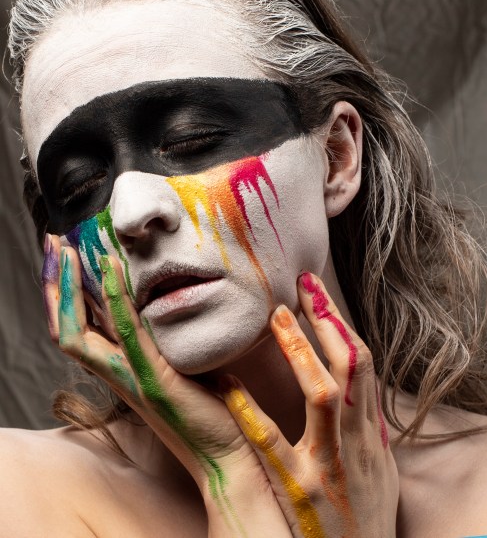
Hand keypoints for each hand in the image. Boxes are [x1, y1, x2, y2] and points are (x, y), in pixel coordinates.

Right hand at [42, 235, 290, 536]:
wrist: (224, 454)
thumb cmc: (206, 411)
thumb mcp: (176, 369)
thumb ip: (160, 344)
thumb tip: (163, 310)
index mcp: (120, 371)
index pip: (77, 329)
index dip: (61, 295)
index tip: (60, 256)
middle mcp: (116, 374)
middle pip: (64, 327)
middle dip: (51, 284)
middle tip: (50, 243)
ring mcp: (130, 377)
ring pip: (79, 331)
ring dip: (68, 286)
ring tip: (65, 248)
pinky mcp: (154, 377)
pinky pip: (127, 331)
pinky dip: (114, 298)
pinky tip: (110, 266)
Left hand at [221, 272, 398, 537]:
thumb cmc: (366, 524)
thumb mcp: (380, 475)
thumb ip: (371, 434)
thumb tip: (367, 401)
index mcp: (368, 434)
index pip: (361, 364)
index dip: (340, 324)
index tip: (317, 292)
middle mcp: (354, 441)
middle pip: (349, 367)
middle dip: (328, 321)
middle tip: (303, 281)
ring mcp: (328, 464)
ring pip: (322, 396)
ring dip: (301, 352)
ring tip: (277, 316)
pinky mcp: (300, 492)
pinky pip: (273, 446)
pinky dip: (252, 413)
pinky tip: (229, 385)